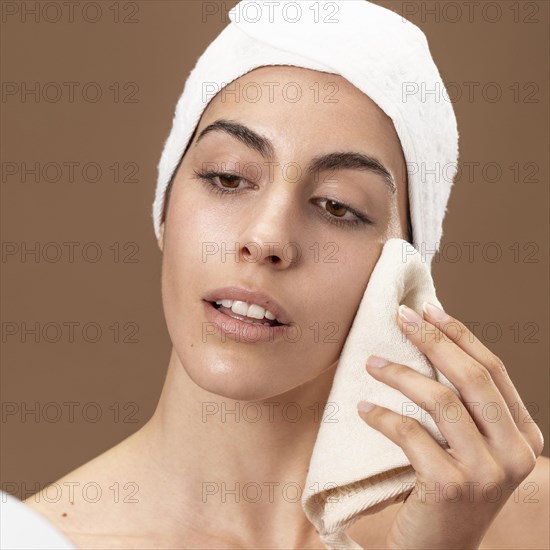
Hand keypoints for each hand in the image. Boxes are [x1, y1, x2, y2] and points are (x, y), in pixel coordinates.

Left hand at [356, 302, 544, 549]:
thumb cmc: (447, 488)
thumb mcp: (469, 445)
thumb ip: (465, 405)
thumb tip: (431, 341)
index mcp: (524, 436)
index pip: (493, 371)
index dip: (460, 335)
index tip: (429, 308)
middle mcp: (516, 454)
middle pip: (471, 378)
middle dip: (433, 340)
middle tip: (400, 317)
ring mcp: (487, 473)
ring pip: (442, 401)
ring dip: (401, 374)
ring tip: (371, 362)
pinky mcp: (452, 488)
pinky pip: (410, 434)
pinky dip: (382, 416)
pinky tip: (363, 408)